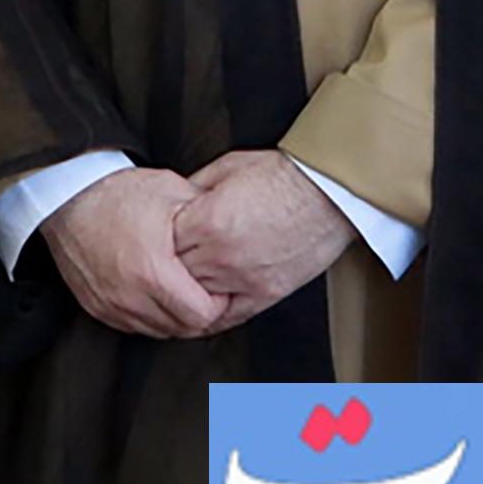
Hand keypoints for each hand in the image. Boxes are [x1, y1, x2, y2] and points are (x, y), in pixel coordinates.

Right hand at [37, 167, 227, 338]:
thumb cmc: (117, 192)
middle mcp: (129, 295)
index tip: (217, 286)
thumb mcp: (172, 193)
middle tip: (204, 291)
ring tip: (180, 291)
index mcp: (153, 271)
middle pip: (183, 329)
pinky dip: (150, 316)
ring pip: (159, 331)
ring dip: (174, 317)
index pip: (203, 315)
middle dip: (199, 313)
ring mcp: (110, 304)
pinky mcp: (96, 307)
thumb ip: (206, 219)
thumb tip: (232, 234)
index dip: (218, 302)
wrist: (66, 195)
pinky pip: (134, 326)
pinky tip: (155, 294)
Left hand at [171, 151, 356, 327]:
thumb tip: (172, 198)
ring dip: (184, 290)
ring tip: (176, 284)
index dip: (155, 239)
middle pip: (174, 273)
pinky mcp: (265, 294)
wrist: (328, 192)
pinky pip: (226, 316)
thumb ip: (193, 187)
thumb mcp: (227, 167)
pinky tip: (201, 308)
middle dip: (166, 266)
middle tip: (161, 261)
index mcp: (208, 222)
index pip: (161, 243)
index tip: (155, 236)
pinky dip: (210, 314)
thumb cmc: (284, 176)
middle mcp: (221, 255)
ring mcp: (243, 278)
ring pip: (195, 297)